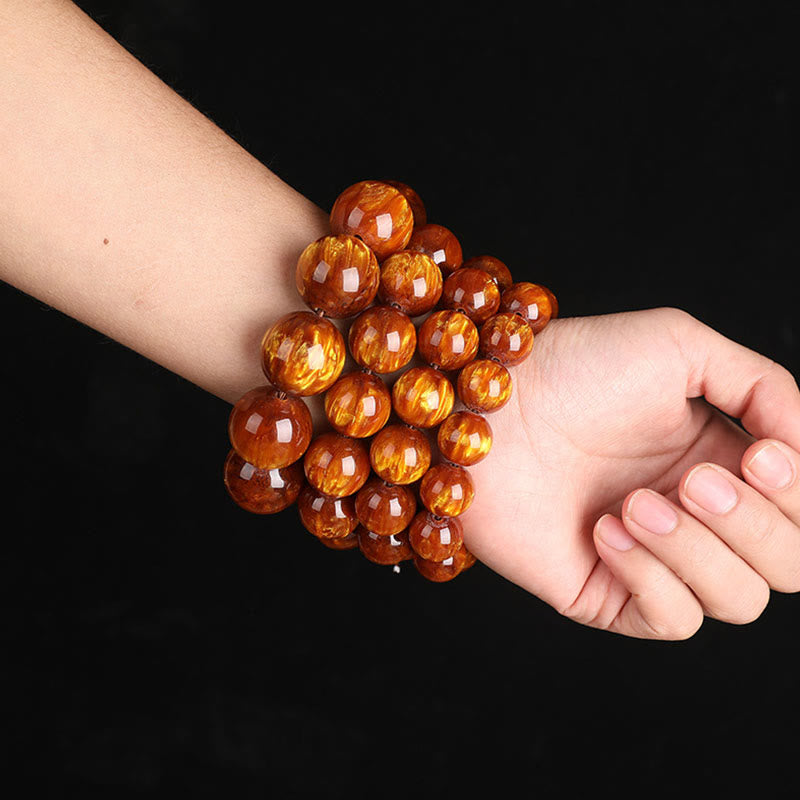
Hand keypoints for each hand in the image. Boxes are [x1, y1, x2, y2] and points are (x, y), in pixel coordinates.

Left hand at [464, 307, 799, 638]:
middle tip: (692, 480)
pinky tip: (605, 530)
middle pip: (789, 565)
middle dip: (753, 525)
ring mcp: (654, 559)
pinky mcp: (607, 593)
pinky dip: (652, 578)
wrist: (488, 407)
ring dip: (699, 551)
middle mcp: (697, 516)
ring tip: (634, 503)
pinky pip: (672, 620)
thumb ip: (764, 388)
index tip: (758, 456)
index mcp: (724, 461)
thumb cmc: (573, 368)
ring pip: (739, 599)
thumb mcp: (679, 348)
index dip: (797, 496)